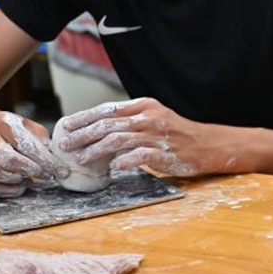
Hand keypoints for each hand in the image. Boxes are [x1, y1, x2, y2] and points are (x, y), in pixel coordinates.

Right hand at [0, 111, 67, 196]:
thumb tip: (56, 157)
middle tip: (48, 175)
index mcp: (3, 122)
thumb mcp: (30, 126)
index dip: (45, 160)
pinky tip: (22, 185)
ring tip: (32, 178)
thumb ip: (43, 140)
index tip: (61, 171)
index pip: (25, 144)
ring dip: (18, 180)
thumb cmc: (14, 131)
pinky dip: (10, 190)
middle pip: (8, 160)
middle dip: (32, 170)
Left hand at [55, 97, 216, 177]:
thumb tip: (96, 128)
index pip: (107, 109)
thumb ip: (129, 120)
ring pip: (118, 140)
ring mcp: (157, 135)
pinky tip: (113, 168)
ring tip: (80, 159)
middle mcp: (149, 117)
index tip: (66, 126)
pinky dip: (123, 162)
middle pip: (107, 124)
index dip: (83, 118)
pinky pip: (139, 156)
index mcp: (144, 106)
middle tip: (65, 145)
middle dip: (82, 135)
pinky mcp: (164, 153)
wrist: (207, 145)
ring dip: (95, 150)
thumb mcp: (152, 118)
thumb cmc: (176, 134)